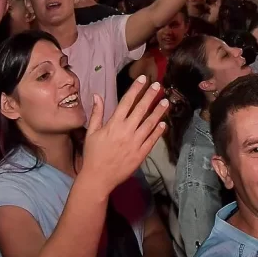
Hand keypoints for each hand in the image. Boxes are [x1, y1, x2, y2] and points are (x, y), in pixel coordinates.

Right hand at [82, 78, 168, 195]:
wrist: (98, 177)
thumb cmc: (93, 154)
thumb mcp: (91, 132)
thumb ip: (97, 113)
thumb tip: (97, 95)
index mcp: (113, 124)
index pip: (127, 102)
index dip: (136, 89)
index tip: (143, 79)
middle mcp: (126, 130)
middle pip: (141, 109)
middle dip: (150, 96)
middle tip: (159, 85)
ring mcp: (135, 142)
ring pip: (150, 123)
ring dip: (159, 112)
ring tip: (166, 102)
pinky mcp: (142, 153)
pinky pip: (152, 139)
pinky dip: (159, 131)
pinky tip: (164, 123)